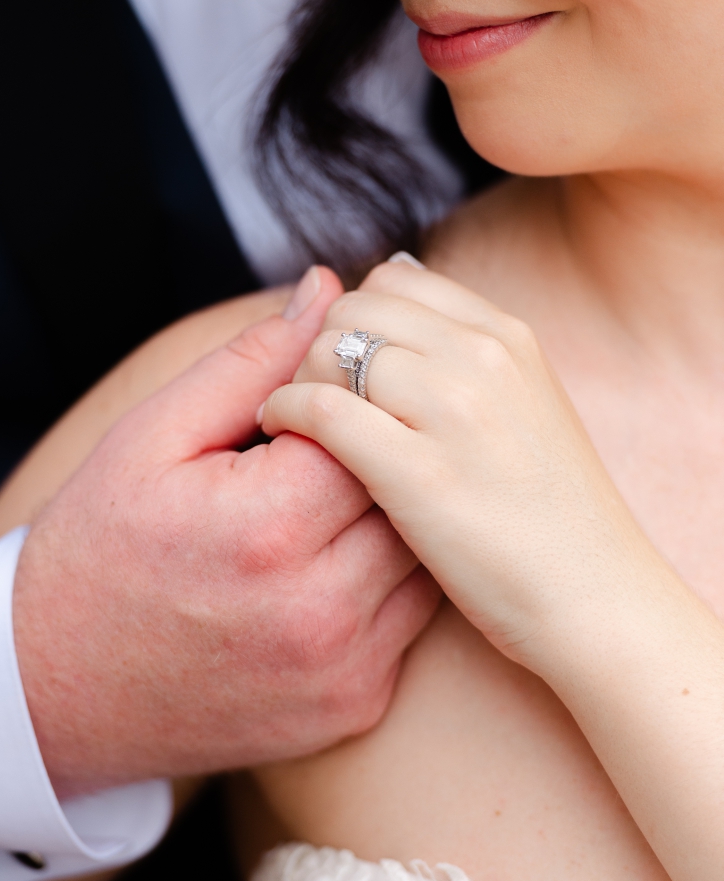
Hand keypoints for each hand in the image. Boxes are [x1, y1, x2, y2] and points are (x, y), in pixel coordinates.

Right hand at [14, 268, 441, 796]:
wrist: (60, 686)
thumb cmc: (98, 549)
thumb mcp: (152, 438)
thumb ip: (248, 363)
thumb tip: (327, 290)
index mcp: (268, 523)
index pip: (366, 422)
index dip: (341, 397)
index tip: (304, 401)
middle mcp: (320, 604)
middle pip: (406, 486)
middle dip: (373, 453)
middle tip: (319, 450)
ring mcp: (343, 665)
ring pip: (423, 553)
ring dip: (389, 516)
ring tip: (322, 506)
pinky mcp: (354, 704)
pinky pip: (410, 621)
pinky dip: (383, 583)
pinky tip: (324, 568)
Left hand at [261, 258, 661, 670]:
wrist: (596, 599)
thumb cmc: (546, 514)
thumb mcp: (522, 404)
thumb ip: (460, 354)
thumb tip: (392, 304)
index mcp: (506, 336)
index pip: (392, 280)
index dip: (352, 318)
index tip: (341, 364)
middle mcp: (481, 359)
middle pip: (352, 309)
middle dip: (317, 346)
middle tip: (311, 396)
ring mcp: (453, 413)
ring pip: (329, 352)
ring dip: (297, 380)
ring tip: (296, 422)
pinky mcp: (417, 472)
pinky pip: (319, 410)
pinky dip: (285, 413)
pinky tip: (283, 436)